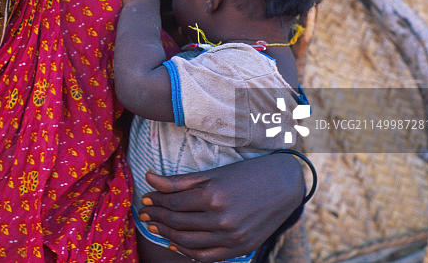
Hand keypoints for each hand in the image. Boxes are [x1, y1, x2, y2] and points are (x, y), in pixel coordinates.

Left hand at [138, 154, 303, 262]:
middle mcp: (222, 219)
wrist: (283, 185)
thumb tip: (149, 178)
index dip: (155, 202)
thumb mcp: (212, 173)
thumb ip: (179, 180)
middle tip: (145, 215)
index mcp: (213, 196)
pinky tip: (176, 244)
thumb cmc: (246, 174)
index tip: (146, 200)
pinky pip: (207, 257)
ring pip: (188, 242)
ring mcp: (232, 237)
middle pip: (178, 223)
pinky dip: (188, 252)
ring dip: (167, 236)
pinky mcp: (241, 248)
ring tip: (155, 228)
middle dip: (157, 219)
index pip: (173, 203)